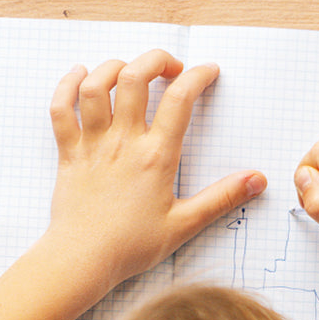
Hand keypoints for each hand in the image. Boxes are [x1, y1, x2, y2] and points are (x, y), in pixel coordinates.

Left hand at [44, 49, 265, 289]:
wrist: (82, 259)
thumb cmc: (130, 246)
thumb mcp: (184, 224)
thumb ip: (222, 198)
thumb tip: (256, 180)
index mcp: (155, 156)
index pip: (180, 99)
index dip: (197, 76)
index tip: (208, 72)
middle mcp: (123, 141)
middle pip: (135, 77)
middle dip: (156, 59)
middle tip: (170, 66)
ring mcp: (93, 144)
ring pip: (97, 86)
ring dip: (114, 67)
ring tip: (130, 70)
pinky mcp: (69, 152)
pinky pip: (61, 108)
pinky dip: (67, 85)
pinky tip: (79, 75)